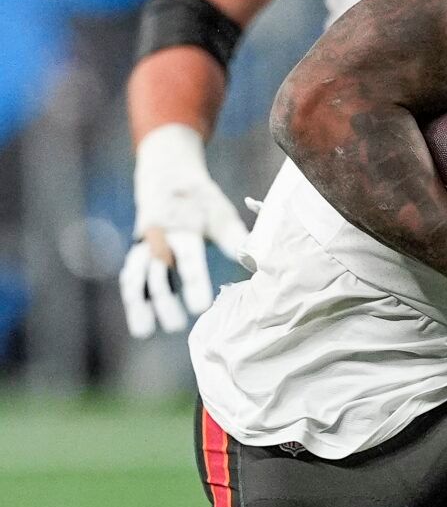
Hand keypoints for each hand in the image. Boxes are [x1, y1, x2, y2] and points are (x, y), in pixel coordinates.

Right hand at [119, 124, 250, 337]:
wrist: (167, 174)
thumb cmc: (202, 200)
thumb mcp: (221, 213)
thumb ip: (236, 239)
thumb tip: (255, 262)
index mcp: (183, 227)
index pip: (189, 260)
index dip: (194, 284)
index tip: (200, 309)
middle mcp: (158, 237)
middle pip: (159, 272)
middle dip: (164, 301)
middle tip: (176, 327)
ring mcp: (144, 244)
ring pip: (137, 276)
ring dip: (139, 304)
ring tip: (144, 332)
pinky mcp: (137, 250)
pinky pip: (132, 276)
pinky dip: (133, 298)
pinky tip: (139, 322)